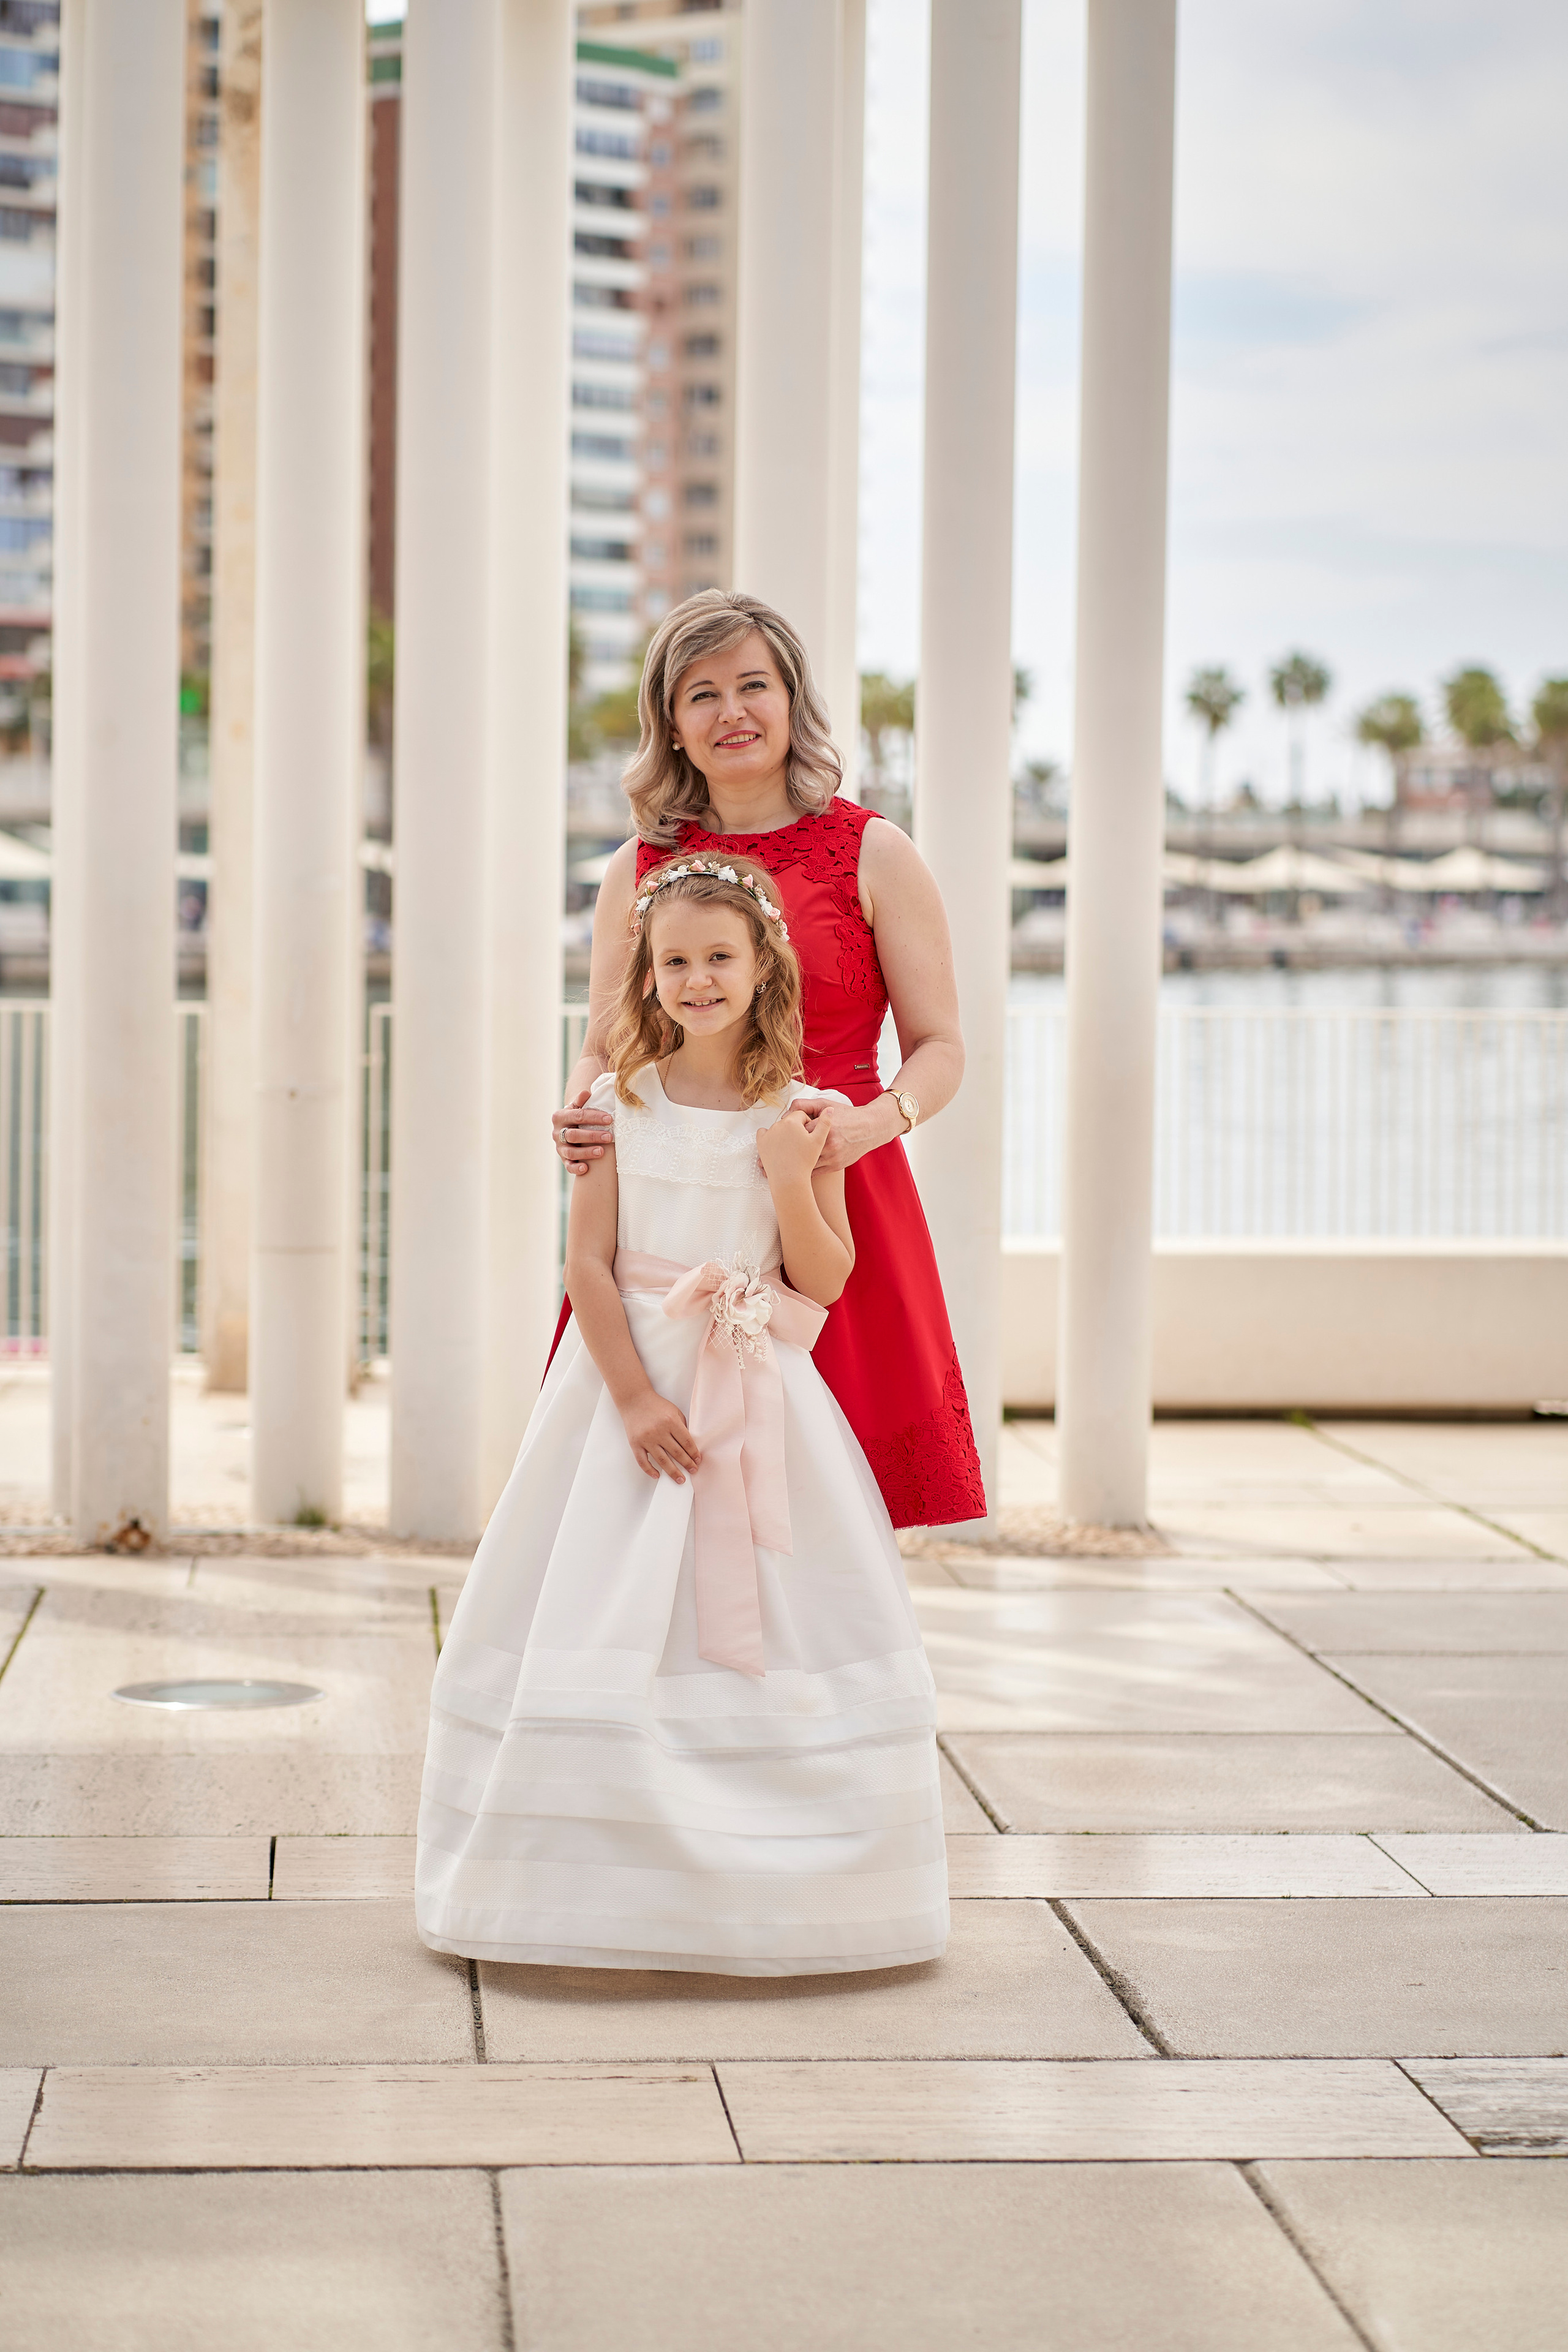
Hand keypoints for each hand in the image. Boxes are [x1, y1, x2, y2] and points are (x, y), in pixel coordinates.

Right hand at [554, 1091, 614, 1176]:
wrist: (569, 1128)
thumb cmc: (577, 1117)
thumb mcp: (577, 1107)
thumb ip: (581, 1100)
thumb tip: (586, 1092)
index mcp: (560, 1117)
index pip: (578, 1116)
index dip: (594, 1117)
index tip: (610, 1119)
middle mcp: (557, 1133)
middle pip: (574, 1135)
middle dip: (592, 1136)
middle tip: (610, 1137)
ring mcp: (559, 1147)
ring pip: (571, 1152)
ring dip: (586, 1152)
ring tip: (602, 1152)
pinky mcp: (563, 1159)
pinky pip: (568, 1165)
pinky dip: (575, 1168)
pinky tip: (586, 1169)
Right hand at [620, 1390, 701, 1482]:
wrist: (634, 1399)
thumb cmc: (656, 1405)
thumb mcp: (674, 1411)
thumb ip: (682, 1427)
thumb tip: (690, 1446)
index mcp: (670, 1421)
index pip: (686, 1442)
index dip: (694, 1453)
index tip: (698, 1460)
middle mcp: (659, 1431)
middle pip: (677, 1453)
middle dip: (687, 1464)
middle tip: (693, 1471)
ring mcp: (646, 1439)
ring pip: (662, 1460)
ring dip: (673, 1472)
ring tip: (680, 1479)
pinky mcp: (635, 1443)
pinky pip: (642, 1461)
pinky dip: (649, 1470)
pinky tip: (657, 1476)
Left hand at [757, 1103, 830, 1187]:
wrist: (790, 1181)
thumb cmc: (806, 1161)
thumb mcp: (820, 1141)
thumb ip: (825, 1122)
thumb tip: (829, 1110)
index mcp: (793, 1122)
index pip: (801, 1115)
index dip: (807, 1124)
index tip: (809, 1134)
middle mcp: (778, 1125)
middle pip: (789, 1122)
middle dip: (795, 1129)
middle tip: (800, 1143)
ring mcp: (768, 1134)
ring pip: (778, 1128)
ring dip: (784, 1134)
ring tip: (791, 1148)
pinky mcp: (761, 1143)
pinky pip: (764, 1134)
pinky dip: (770, 1137)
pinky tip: (779, 1146)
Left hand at [782, 1095, 899, 1171]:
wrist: (869, 1129)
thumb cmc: (846, 1116)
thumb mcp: (826, 1104)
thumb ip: (805, 1105)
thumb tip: (786, 1112)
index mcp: (824, 1127)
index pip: (797, 1132)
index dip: (787, 1134)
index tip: (780, 1137)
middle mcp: (828, 1144)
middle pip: (799, 1150)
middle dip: (785, 1153)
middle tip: (770, 1158)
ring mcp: (832, 1157)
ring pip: (806, 1165)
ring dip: (792, 1166)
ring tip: (778, 1168)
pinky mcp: (836, 1166)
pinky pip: (815, 1172)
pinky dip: (804, 1173)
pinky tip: (794, 1171)